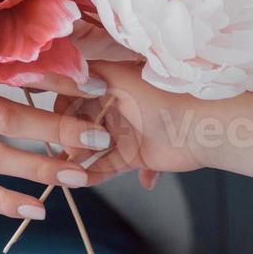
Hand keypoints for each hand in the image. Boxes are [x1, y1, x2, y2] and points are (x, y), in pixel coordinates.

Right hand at [0, 69, 121, 220]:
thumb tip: (63, 44)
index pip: (17, 71)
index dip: (59, 77)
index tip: (99, 82)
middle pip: (9, 118)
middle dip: (58, 129)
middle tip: (99, 138)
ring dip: (40, 169)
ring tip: (81, 177)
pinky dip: (4, 202)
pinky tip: (38, 210)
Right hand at [55, 61, 226, 184]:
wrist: (203, 126)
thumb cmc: (164, 95)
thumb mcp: (122, 77)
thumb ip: (90, 73)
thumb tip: (57, 74)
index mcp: (112, 85)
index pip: (75, 95)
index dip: (61, 107)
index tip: (50, 119)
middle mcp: (116, 109)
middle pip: (80, 124)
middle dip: (67, 136)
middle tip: (62, 148)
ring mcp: (124, 134)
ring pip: (91, 148)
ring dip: (77, 158)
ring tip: (63, 169)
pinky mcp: (134, 157)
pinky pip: (106, 168)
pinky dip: (92, 175)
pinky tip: (80, 179)